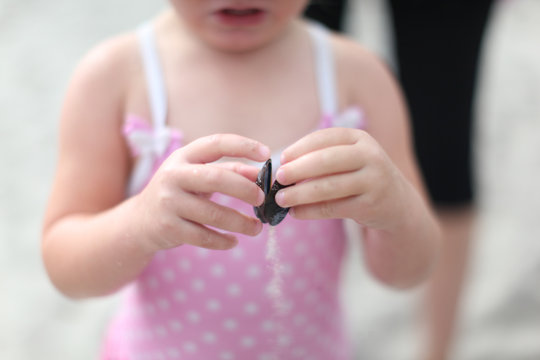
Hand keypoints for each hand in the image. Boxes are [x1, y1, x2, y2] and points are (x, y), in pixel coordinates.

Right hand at [132, 134, 269, 252]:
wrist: (140, 221)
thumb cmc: (180, 193)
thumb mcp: (199, 176)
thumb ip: (230, 171)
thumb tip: (261, 175)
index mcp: (184, 156)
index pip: (216, 143)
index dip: (243, 146)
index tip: (267, 154)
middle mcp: (173, 175)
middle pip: (216, 178)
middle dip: (244, 189)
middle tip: (262, 199)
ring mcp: (168, 202)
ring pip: (213, 214)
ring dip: (240, 222)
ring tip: (257, 228)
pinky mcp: (168, 227)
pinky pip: (203, 236)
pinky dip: (223, 241)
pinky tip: (234, 241)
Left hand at [274, 127, 408, 228]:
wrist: (396, 203)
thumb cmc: (360, 176)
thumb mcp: (348, 158)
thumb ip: (321, 158)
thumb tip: (283, 167)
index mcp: (360, 138)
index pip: (324, 138)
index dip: (300, 148)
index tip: (282, 159)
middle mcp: (370, 156)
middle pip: (326, 161)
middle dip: (298, 169)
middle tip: (279, 178)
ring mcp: (373, 181)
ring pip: (328, 187)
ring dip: (300, 194)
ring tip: (281, 199)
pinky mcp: (370, 205)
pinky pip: (333, 209)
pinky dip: (310, 211)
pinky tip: (296, 213)